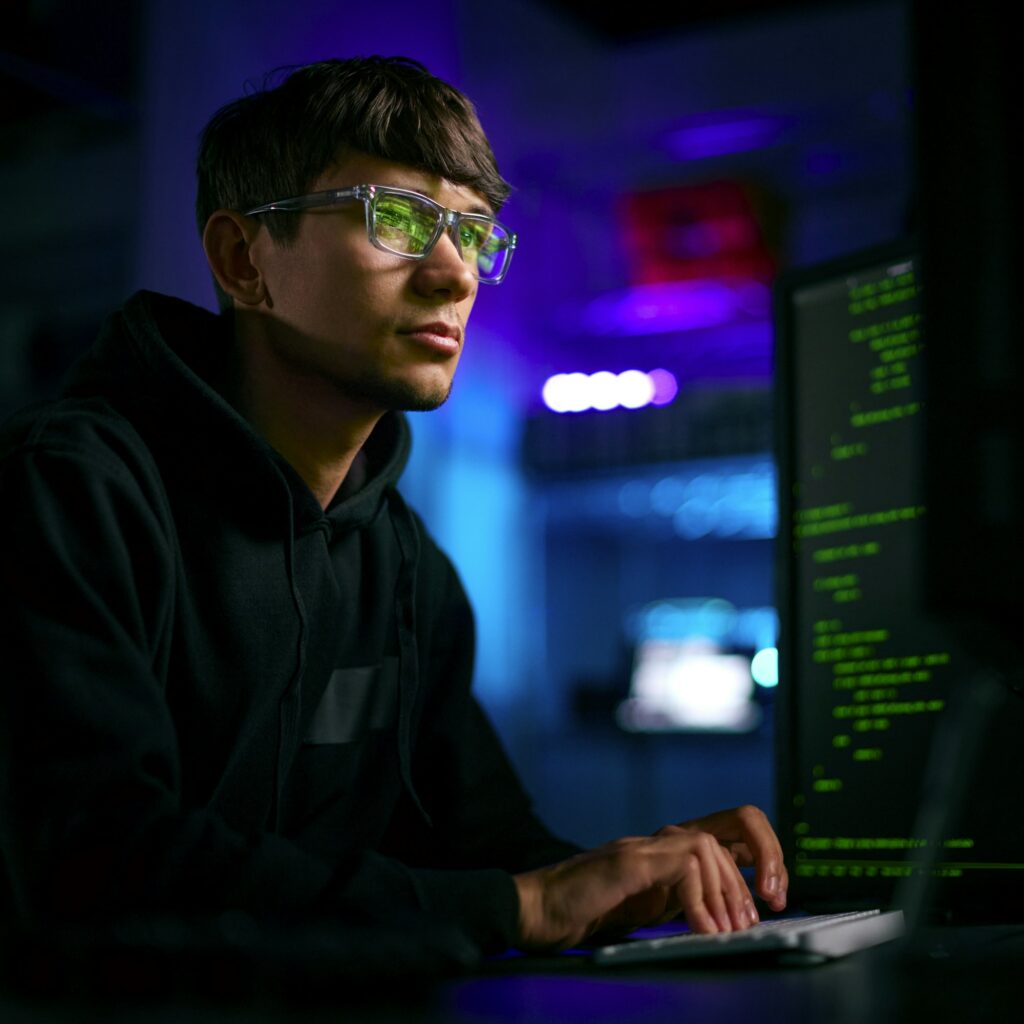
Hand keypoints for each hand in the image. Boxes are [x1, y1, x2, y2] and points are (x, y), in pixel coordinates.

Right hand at [513, 805, 784, 951]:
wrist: (536, 910)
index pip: (732, 831)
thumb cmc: (587, 911)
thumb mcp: (652, 906)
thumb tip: (729, 915)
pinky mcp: (628, 862)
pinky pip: (682, 865)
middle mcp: (661, 841)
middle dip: (765, 863)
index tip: (771, 898)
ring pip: (710, 844)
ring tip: (730, 929)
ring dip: (729, 889)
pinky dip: (699, 899)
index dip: (763, 855)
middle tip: (760, 914)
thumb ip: (686, 898)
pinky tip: (702, 929)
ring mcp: (644, 847)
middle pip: (736, 822)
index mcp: (671, 851)